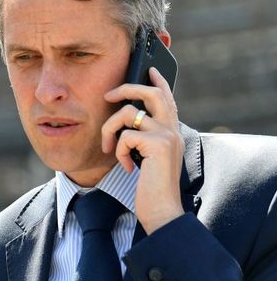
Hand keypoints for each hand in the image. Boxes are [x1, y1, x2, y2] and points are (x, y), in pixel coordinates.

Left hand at [101, 67, 184, 233]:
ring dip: (109, 129)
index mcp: (171, 131)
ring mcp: (167, 135)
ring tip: (109, 149)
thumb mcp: (148, 157)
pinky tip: (128, 168)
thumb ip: (143, 138)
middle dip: (126, 88)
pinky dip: (118, 151)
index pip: (167, 98)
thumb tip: (126, 119)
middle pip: (151, 93)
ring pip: (128, 113)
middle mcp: (172, 130)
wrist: (162, 210)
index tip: (149, 70)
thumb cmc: (151, 187)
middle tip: (108, 95)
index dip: (158, 82)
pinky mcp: (158, 145)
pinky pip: (124, 136)